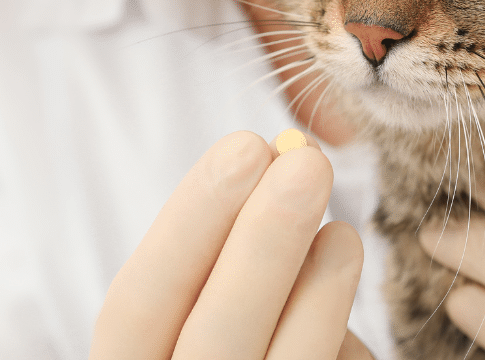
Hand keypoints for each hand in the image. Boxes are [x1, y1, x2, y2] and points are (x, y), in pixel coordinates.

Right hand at [89, 130, 372, 359]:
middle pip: (213, 339)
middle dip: (262, 244)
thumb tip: (284, 163)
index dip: (188, 223)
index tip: (246, 146)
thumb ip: (222, 255)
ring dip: (319, 296)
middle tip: (308, 163)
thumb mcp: (203, 308)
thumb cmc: (228, 348)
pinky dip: (344, 345)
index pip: (133, 308)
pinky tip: (350, 300)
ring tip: (346, 235)